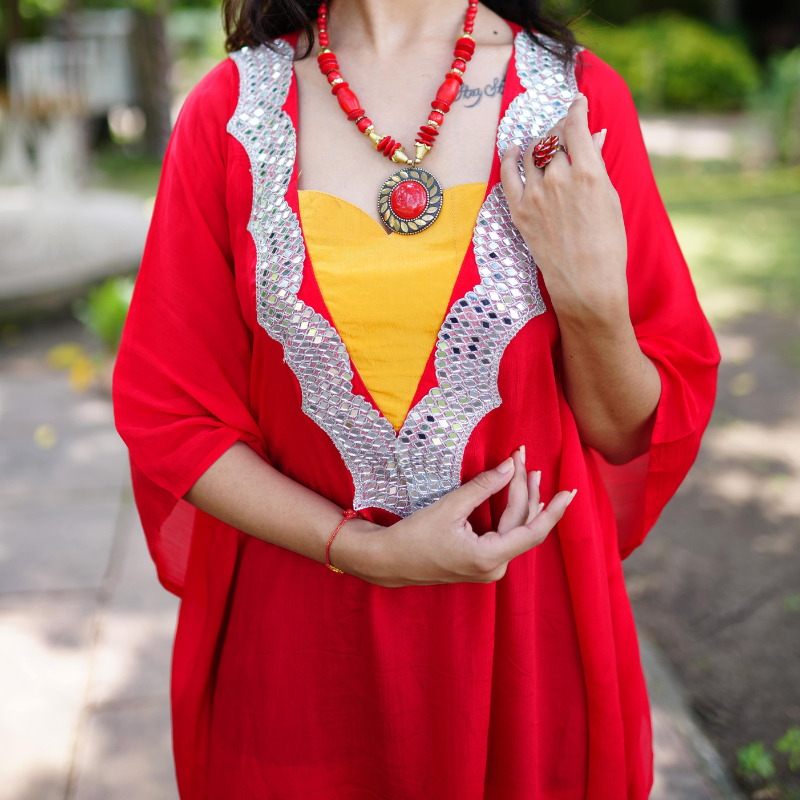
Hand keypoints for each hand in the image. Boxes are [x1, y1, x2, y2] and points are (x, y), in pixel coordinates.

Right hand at [333, 448, 575, 586]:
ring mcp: (488, 569)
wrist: (388, 561)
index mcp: (489, 557)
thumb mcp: (450, 507)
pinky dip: (510, 514)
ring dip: (520, 501)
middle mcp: (494, 568)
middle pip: (522, 524)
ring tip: (528, 472)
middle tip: (525, 459)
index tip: (569, 491)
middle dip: (526, 490)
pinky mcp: (480, 564)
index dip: (553, 509)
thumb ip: (484, 487)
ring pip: (514, 530)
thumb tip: (510, 466)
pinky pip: (504, 537)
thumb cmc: (414, 536)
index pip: (533, 531)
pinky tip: (518, 497)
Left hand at [500, 93, 627, 323]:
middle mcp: (558, 179)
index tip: (578, 101)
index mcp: (587, 173)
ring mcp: (535, 195)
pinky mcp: (520, 211)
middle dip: (560, 126)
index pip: (575, 126)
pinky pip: (508, 175)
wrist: (586, 283)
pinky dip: (509, 157)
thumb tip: (594, 136)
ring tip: (545, 141)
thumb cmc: (607, 244)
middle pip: (553, 137)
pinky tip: (512, 149)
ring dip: (539, 141)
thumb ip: (597, 164)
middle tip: (565, 126)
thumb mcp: (610, 199)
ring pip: (532, 152)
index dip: (576, 109)